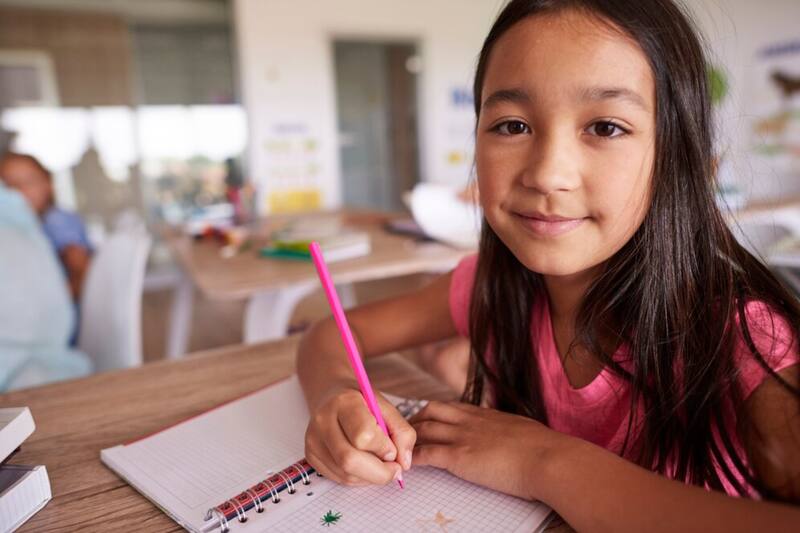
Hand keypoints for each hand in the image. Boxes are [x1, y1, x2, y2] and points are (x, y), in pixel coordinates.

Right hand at [305, 386, 415, 485]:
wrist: (332, 396)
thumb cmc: (362, 402)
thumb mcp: (386, 407)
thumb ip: (402, 432)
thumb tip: (404, 463)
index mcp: (344, 402)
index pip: (363, 435)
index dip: (383, 448)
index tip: (393, 449)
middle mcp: (323, 421)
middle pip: (349, 460)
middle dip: (379, 472)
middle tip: (394, 469)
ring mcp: (314, 440)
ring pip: (345, 474)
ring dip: (370, 476)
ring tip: (379, 463)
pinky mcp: (311, 456)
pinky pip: (339, 479)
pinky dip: (359, 478)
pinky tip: (364, 464)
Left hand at [411, 401, 566, 500]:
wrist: (548, 458)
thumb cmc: (545, 449)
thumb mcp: (523, 431)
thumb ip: (510, 431)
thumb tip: (514, 438)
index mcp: (486, 414)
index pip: (452, 406)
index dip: (436, 413)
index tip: (427, 419)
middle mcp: (470, 420)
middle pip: (431, 410)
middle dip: (415, 419)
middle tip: (406, 431)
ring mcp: (462, 437)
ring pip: (424, 429)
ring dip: (409, 438)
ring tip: (399, 448)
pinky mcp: (459, 457)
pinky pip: (427, 454)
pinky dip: (413, 458)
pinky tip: (407, 465)